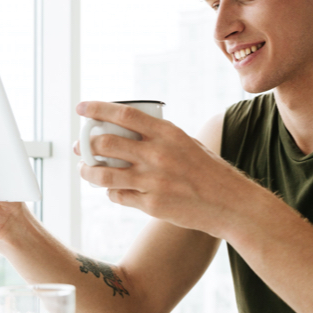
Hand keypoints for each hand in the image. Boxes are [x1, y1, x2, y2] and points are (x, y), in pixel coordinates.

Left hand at [74, 101, 249, 236]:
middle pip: (105, 143)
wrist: (230, 204)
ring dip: (88, 172)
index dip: (98, 109)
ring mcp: (153, 181)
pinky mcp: (151, 205)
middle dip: (86, 144)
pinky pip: (118, 196)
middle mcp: (158, 155)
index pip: (124, 115)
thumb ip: (160, 138)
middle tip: (82, 146)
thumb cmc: (209, 171)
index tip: (82, 108)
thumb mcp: (187, 143)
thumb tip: (127, 134)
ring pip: (104, 174)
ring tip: (85, 171)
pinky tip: (112, 190)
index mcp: (168, 133)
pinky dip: (110, 192)